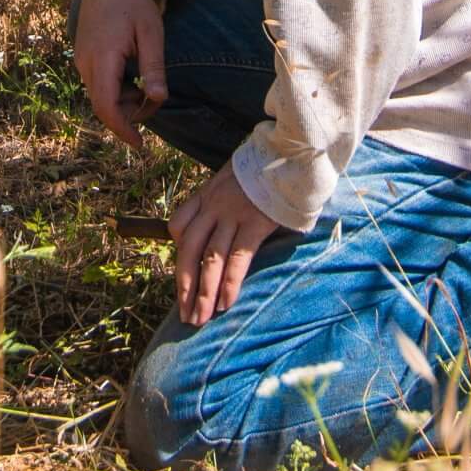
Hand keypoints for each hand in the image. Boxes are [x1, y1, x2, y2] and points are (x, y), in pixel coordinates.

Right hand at [73, 0, 165, 148]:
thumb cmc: (133, 3)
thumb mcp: (151, 34)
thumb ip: (153, 68)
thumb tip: (158, 99)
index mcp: (103, 58)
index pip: (106, 106)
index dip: (122, 129)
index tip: (139, 143)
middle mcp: (86, 63)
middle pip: (103, 105)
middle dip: (129, 114)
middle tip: (154, 101)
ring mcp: (81, 60)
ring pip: (100, 96)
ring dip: (123, 101)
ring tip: (146, 84)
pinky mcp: (83, 57)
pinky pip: (97, 84)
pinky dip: (115, 89)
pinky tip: (132, 76)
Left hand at [169, 165, 279, 326]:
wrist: (291, 152)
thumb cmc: (269, 168)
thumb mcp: (236, 176)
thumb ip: (227, 197)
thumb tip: (228, 223)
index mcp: (206, 193)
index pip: (178, 224)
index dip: (179, 249)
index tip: (185, 268)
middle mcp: (213, 206)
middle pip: (189, 250)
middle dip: (184, 285)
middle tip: (184, 315)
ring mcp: (232, 215)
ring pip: (209, 260)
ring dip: (203, 293)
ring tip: (200, 318)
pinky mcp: (254, 224)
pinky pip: (236, 259)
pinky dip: (228, 283)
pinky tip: (225, 303)